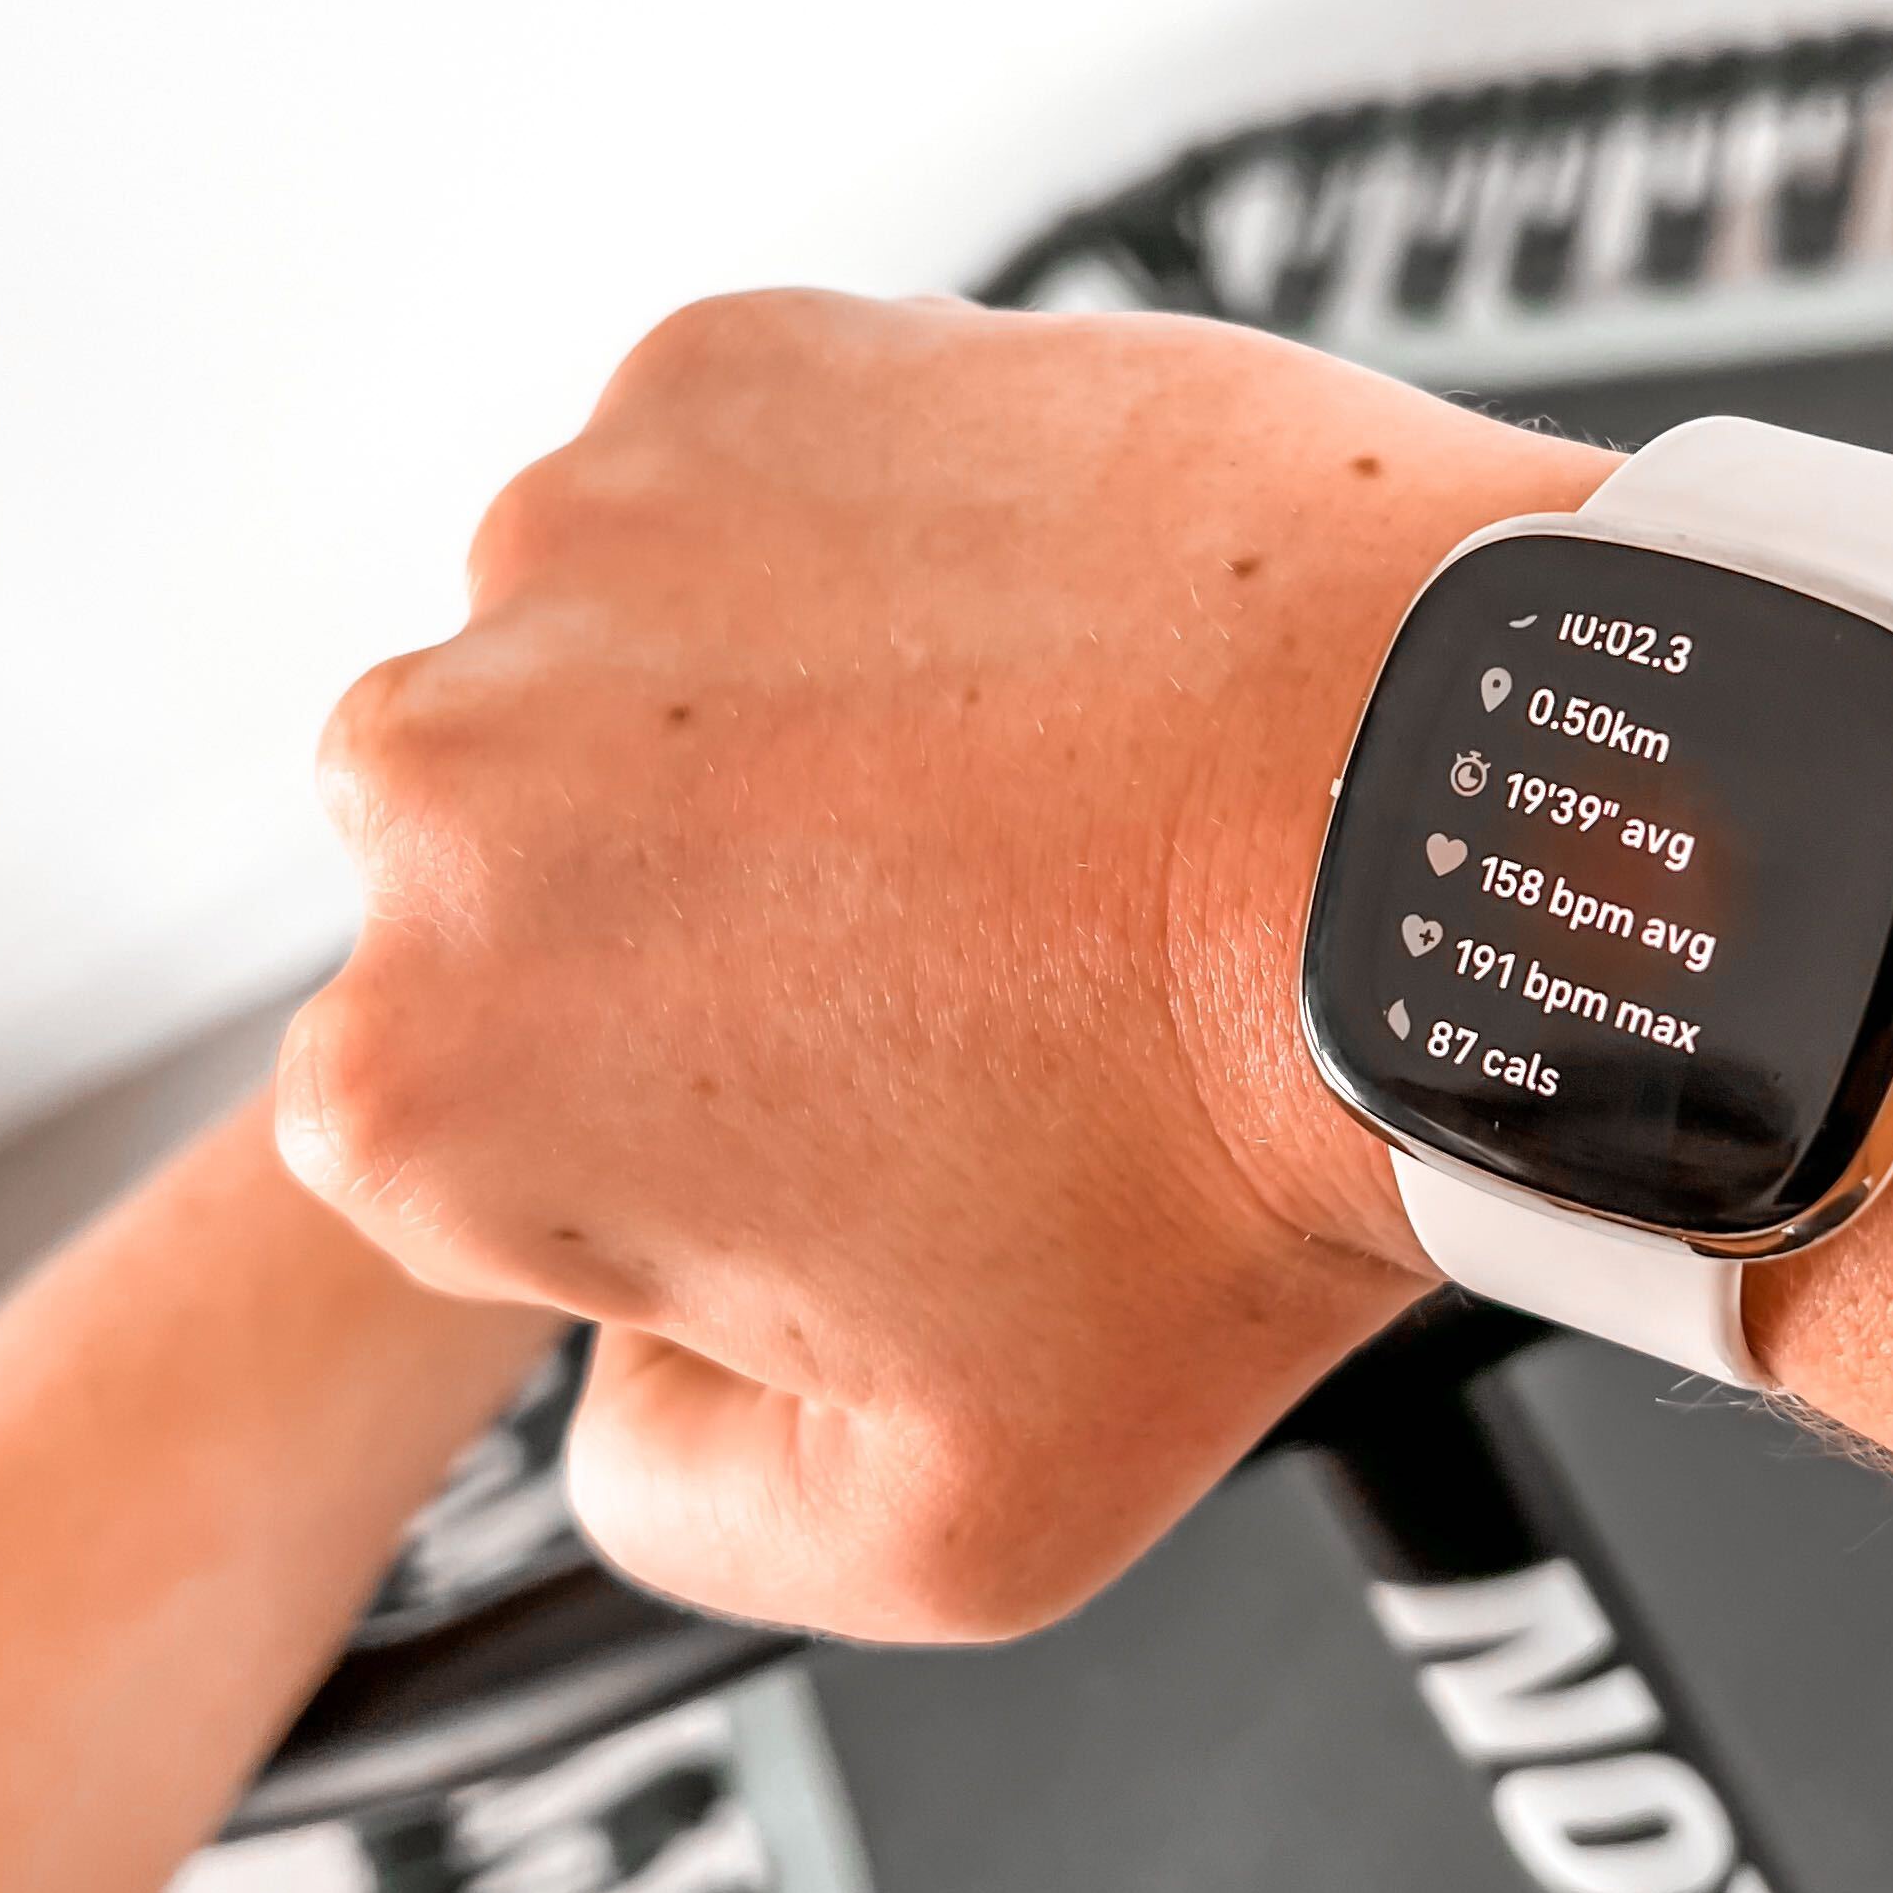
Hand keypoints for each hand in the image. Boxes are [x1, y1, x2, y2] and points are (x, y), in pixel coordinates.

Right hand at [280, 292, 1603, 1638]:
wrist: (1463, 846)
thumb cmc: (1241, 1155)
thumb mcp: (955, 1521)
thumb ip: (684, 1500)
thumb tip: (635, 1387)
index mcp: (429, 1093)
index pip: (460, 1147)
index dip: (668, 1160)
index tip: (854, 1130)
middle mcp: (438, 789)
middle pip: (508, 890)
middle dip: (680, 934)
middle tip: (945, 971)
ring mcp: (584, 547)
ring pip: (609, 674)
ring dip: (755, 731)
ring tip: (1014, 810)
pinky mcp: (740, 371)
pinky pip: (743, 490)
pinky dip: (856, 555)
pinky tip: (1038, 658)